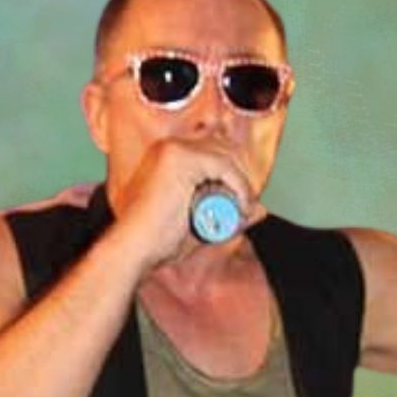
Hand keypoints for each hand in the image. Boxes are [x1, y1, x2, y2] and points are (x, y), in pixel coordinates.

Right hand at [108, 136, 267, 273]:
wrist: (135, 248)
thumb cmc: (157, 241)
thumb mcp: (201, 224)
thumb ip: (231, 215)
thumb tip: (261, 210)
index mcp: (168, 157)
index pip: (215, 151)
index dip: (234, 173)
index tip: (242, 199)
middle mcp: (170, 147)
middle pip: (224, 149)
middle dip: (240, 176)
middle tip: (244, 205)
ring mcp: (174, 150)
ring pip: (227, 156)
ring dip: (240, 183)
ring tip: (240, 210)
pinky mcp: (181, 158)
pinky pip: (225, 166)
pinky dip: (238, 186)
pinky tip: (237, 206)